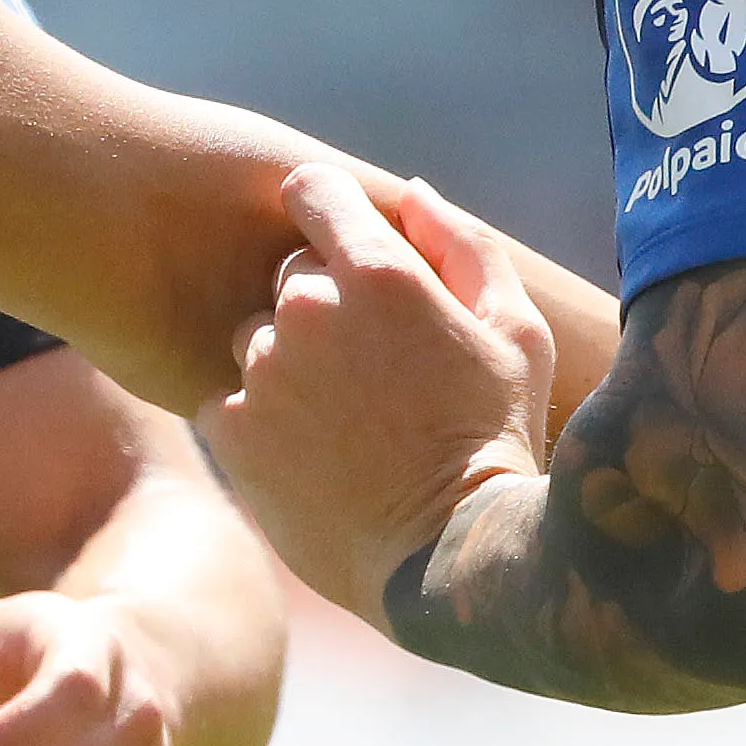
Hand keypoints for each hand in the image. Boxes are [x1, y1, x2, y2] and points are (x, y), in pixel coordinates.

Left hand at [196, 165, 555, 623]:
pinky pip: (230, 400)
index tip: (345, 243)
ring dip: (292, 364)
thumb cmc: (496, 439)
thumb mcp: (514, 332)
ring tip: (349, 420)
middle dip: (327, 304)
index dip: (328, 210)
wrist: (450, 557)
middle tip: (376, 368)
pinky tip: (315, 454)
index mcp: (378, 272)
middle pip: (290, 273)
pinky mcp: (231, 430)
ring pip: (258, 339)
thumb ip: (462, 245)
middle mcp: (307, 310)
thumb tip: (409, 193)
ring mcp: (263, 371)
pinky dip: (262, 420)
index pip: (313, 188)